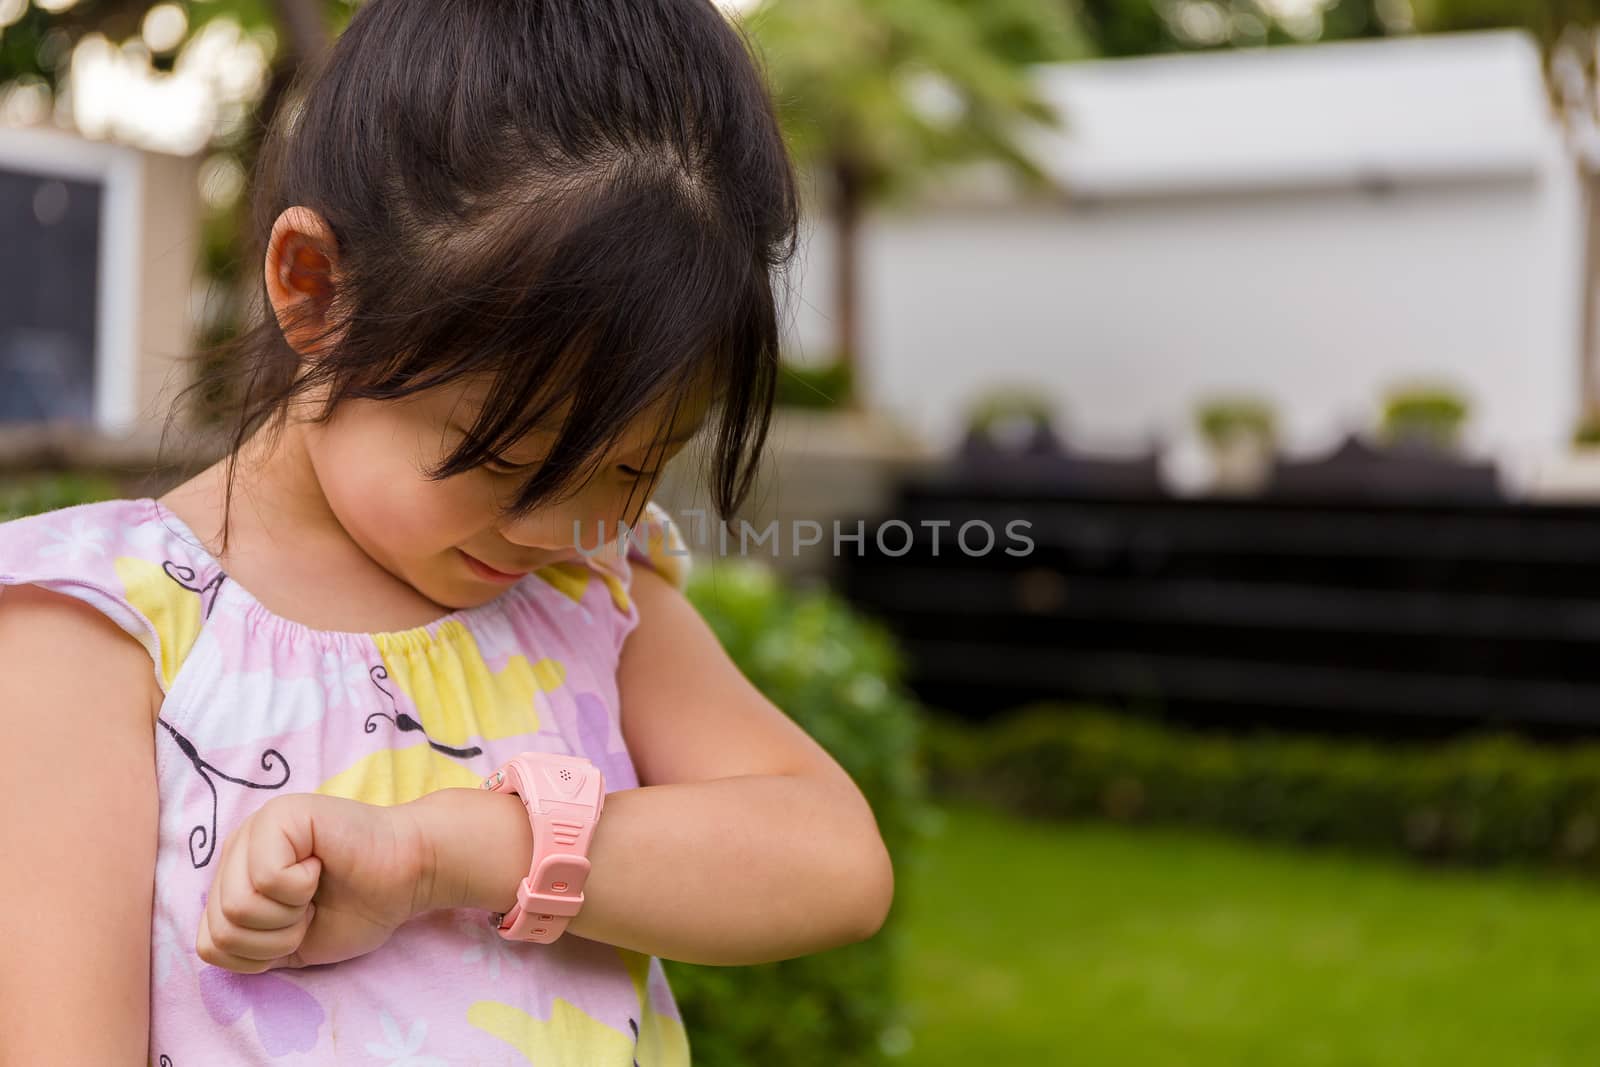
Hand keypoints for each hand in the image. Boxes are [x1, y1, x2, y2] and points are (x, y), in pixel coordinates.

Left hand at [196, 793, 431, 972]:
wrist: (411, 874)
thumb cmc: (360, 906)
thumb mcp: (289, 943)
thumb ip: (245, 944)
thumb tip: (210, 944)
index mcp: (234, 878)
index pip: (209, 943)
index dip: (259, 954)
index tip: (300, 928)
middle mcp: (237, 848)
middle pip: (221, 928)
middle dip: (276, 937)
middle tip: (311, 910)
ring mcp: (256, 827)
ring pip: (238, 906)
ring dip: (288, 914)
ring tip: (315, 891)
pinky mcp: (281, 816)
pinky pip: (267, 879)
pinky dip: (300, 889)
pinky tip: (322, 867)